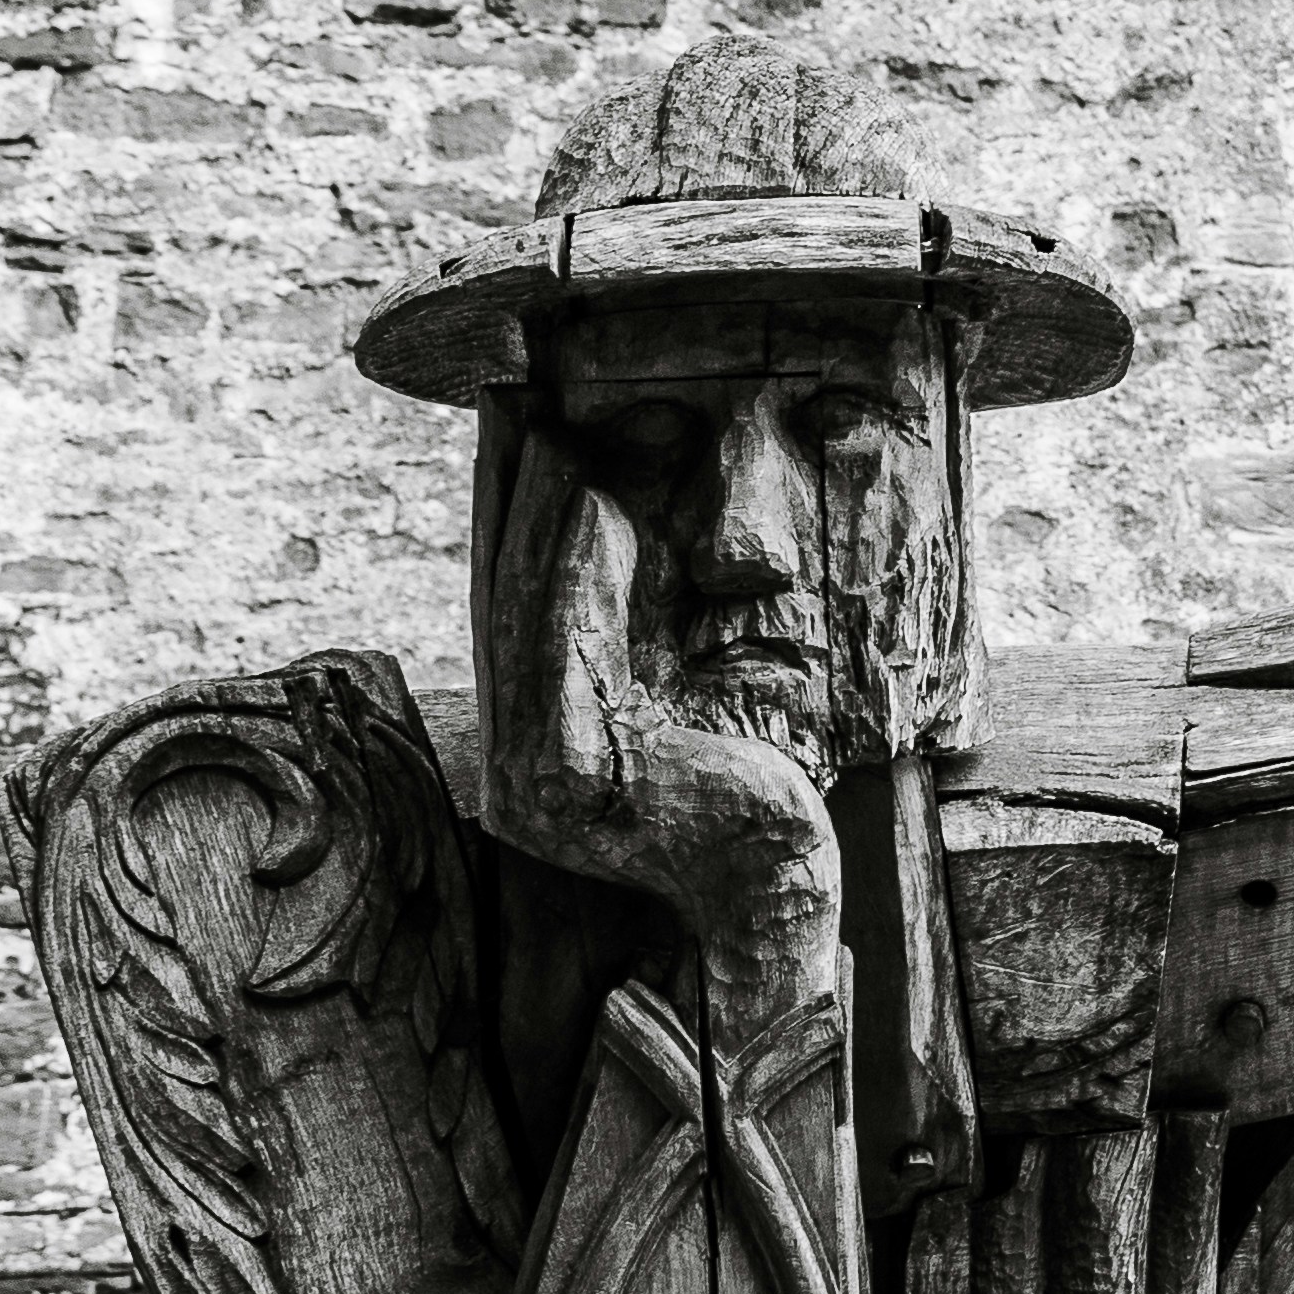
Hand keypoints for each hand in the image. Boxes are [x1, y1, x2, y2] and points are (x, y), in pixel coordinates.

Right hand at [476, 409, 843, 1032]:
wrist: (784, 882)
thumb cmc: (758, 777)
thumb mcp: (690, 675)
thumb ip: (644, 618)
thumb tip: (621, 506)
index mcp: (542, 742)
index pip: (520, 611)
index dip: (520, 518)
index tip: (533, 433)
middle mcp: (521, 760)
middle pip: (509, 602)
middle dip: (521, 500)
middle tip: (535, 412)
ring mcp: (538, 771)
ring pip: (528, 612)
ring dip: (541, 515)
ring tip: (558, 435)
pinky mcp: (578, 771)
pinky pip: (565, 645)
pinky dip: (573, 566)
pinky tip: (588, 501)